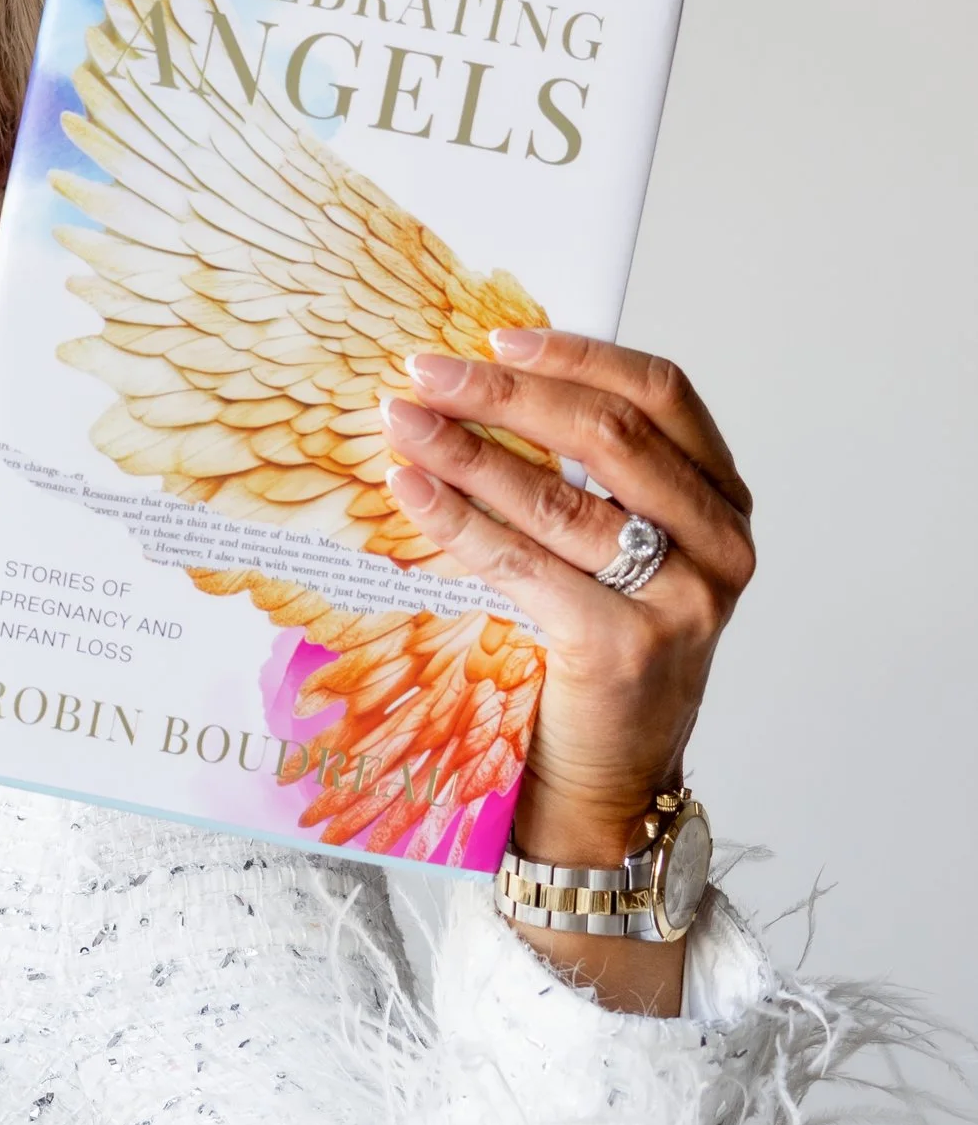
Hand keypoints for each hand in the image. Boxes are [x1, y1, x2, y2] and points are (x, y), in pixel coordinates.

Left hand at [378, 329, 754, 1007]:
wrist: (605, 787)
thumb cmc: (594, 664)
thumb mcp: (612, 560)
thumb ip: (584, 484)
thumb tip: (477, 392)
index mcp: (723, 504)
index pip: (661, 394)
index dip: (576, 357)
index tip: (494, 337)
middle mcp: (721, 544)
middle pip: (610, 433)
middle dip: (505, 394)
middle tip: (423, 372)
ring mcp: (683, 598)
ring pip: (563, 496)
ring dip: (469, 449)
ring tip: (402, 421)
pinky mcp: (625, 646)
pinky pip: (525, 563)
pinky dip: (459, 518)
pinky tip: (409, 490)